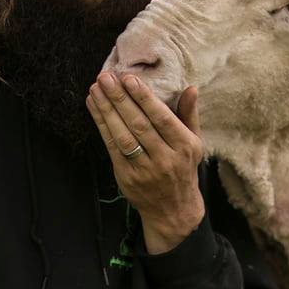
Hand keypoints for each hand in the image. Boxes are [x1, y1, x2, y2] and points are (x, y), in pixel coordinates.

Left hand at [86, 72, 204, 253]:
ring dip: (106, 111)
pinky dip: (102, 126)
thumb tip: (191, 88)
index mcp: (185, 146)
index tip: (129, 78)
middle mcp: (165, 158)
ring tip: (96, 89)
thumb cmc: (183, 168)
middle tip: (106, 78)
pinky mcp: (127, 177)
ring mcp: (145, 170)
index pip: (162, 118)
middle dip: (120, 99)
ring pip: (123, 136)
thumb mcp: (194, 143)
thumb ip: (189, 115)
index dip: (144, 98)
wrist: (173, 210)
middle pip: (139, 125)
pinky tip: (94, 107)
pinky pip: (112, 148)